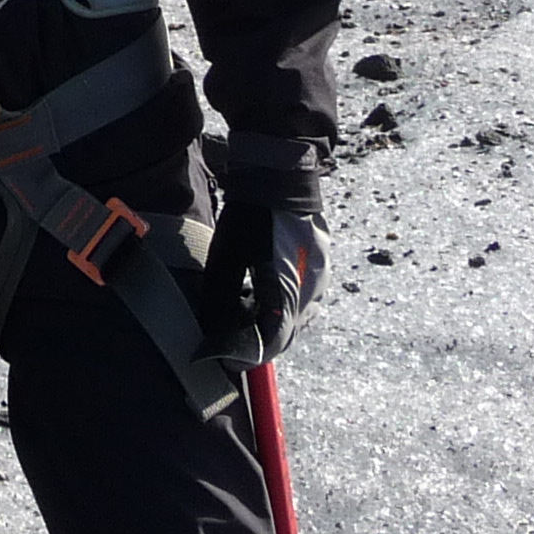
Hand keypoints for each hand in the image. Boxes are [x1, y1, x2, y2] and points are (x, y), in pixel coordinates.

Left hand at [204, 135, 328, 359]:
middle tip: (230, 341)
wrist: (281, 174)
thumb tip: (211, 329)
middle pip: (287, 333)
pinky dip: (283, 306)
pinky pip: (304, 298)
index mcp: (289, 291)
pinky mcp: (321, 264)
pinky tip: (261, 296)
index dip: (248, 354)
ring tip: (242, 317)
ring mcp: (321, 277)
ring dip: (272, 323)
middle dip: (259, 341)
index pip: (273, 341)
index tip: (225, 359)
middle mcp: (312, 290)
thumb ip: (221, 298)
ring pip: (297, 317)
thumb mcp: (227, 257)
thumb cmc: (250, 215)